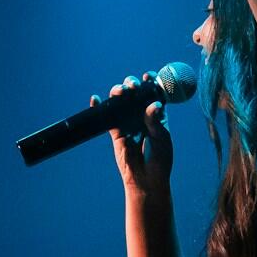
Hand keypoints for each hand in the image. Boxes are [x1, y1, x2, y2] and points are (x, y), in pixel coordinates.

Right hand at [100, 70, 173, 198]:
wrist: (147, 180)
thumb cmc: (160, 158)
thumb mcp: (161, 138)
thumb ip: (155, 121)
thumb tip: (153, 104)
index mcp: (157, 114)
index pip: (153, 93)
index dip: (150, 82)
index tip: (148, 76)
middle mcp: (141, 115)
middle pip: (135, 94)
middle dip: (132, 85)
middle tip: (133, 85)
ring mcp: (128, 122)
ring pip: (120, 102)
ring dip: (118, 92)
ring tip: (120, 91)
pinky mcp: (115, 131)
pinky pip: (106, 117)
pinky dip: (99, 107)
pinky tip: (95, 99)